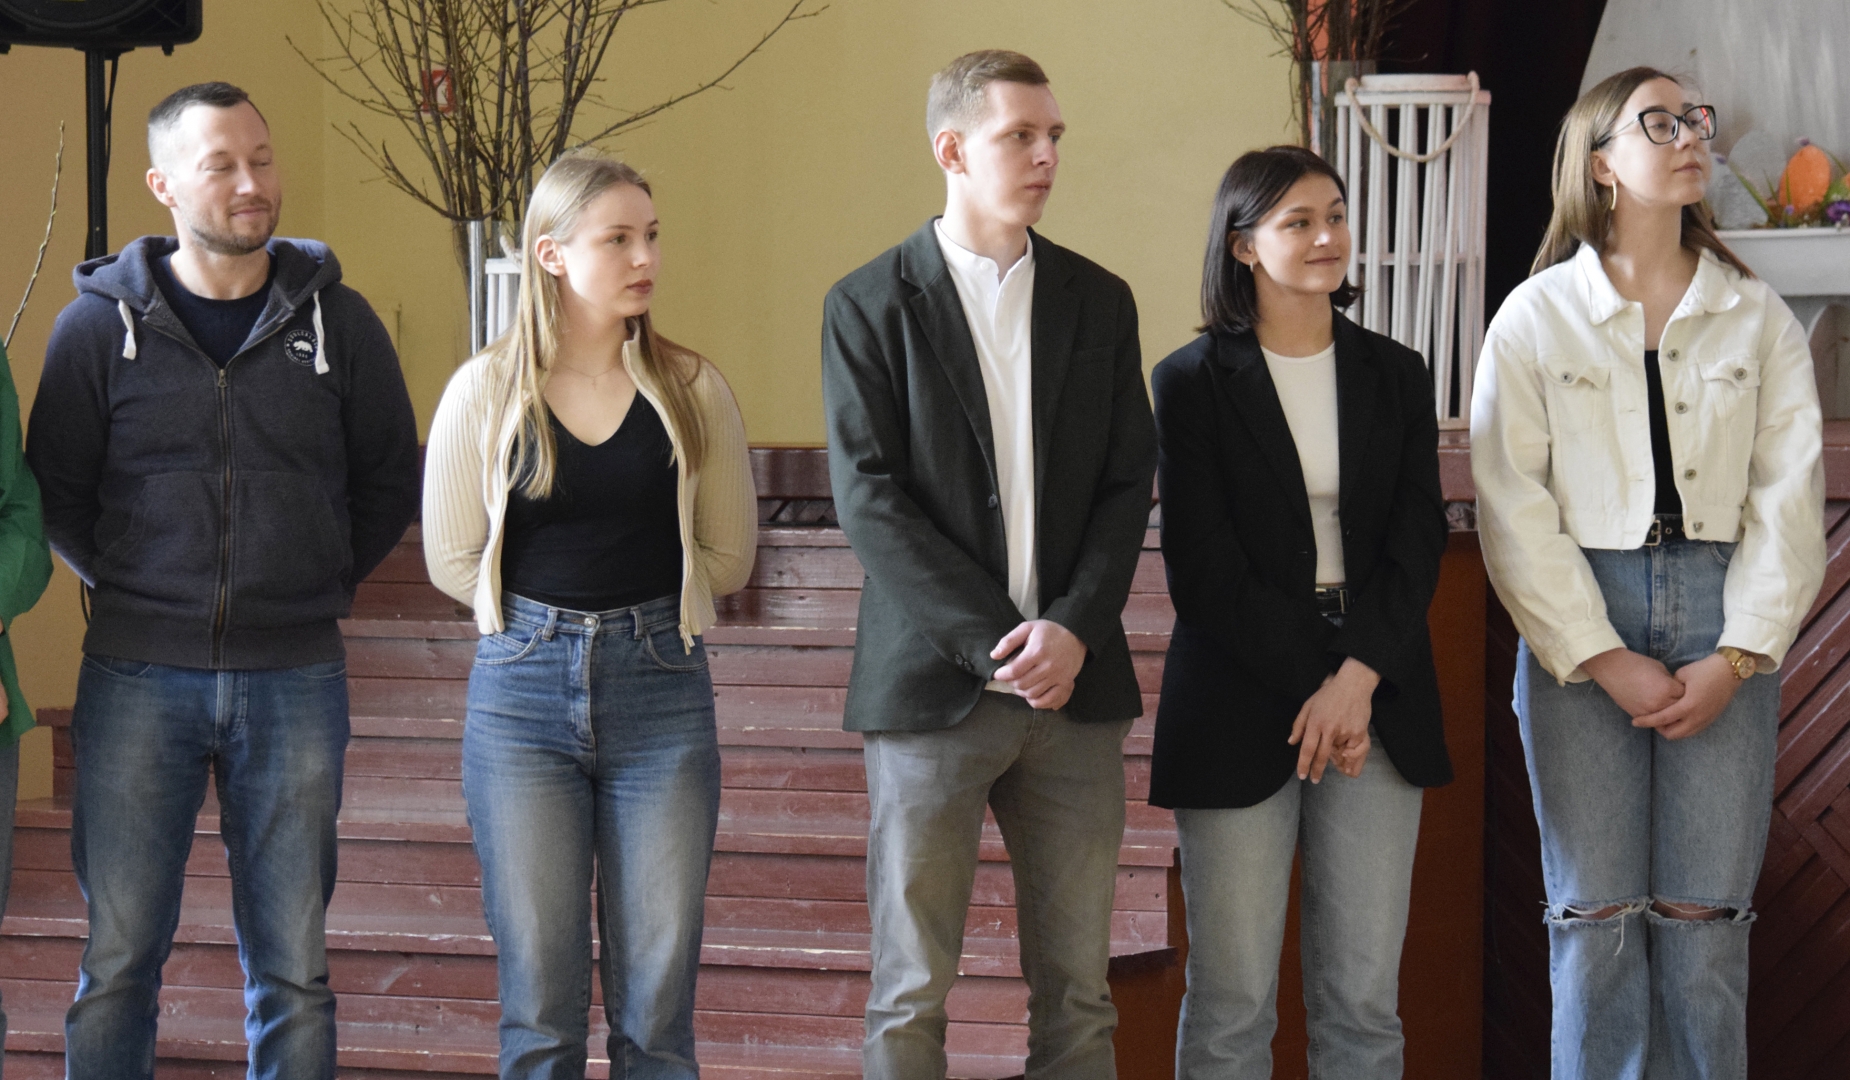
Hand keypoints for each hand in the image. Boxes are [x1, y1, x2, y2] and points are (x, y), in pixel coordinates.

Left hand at [991, 619, 1087, 709]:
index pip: (1014, 671)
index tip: (998, 674)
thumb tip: (994, 655)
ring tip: (1020, 683)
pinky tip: (1031, 695)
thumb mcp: (1027, 628)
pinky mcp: (1065, 683)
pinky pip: (1048, 700)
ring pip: (1032, 693)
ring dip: (1021, 691)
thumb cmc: (1049, 631)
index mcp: (1037, 651)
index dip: (1002, 675)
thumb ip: (1009, 640)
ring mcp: (1058, 676)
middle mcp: (1048, 666)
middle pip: (1022, 684)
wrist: (1076, 635)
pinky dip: (1036, 701)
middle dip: (1011, 682)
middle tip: (1010, 677)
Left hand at [1288, 658, 1378, 782]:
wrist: (1353, 684)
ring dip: (1336, 757)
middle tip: (1314, 780)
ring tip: (1334, 754)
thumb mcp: (1308, 705)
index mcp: (1315, 722)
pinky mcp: (1359, 733)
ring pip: (1338, 753)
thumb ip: (1299, 725)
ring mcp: (1345, 731)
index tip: (1302, 775)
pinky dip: (1348, 752)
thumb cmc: (1328, 694)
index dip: (1303, 764)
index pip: (1307, 748)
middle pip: (1321, 755)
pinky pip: (1352, 750)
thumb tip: (1292, 742)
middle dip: (1317, 770)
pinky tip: (1345, 748)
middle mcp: (1330, 728)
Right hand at [1581, 648, 1684, 717]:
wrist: (1612, 669)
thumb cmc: (1637, 664)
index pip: (1686, 695)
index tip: (1683, 688)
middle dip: (1680, 704)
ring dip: (1669, 714)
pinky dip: (1657, 718)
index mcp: (1667, 689)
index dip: (1686, 691)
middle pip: (1679, 709)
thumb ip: (1671, 681)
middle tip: (1679, 699)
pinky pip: (1654, 722)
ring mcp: (1648, 711)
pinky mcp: (1638, 715)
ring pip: (1667, 719)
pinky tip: (1658, 712)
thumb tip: (1676, 690)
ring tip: (1670, 709)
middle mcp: (1660, 703)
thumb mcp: (1660, 669)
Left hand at [1631, 653, 1744, 739]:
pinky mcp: (1712, 719)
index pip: (1662, 719)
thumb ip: (1669, 689)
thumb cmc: (1704, 670)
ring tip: (1662, 720)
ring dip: (1672, 730)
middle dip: (1659, 729)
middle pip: (1673, 734)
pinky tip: (1677, 719)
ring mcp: (1706, 720)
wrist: (1730, 671)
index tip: (1634, 722)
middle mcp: (1698, 717)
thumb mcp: (1681, 675)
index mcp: (1688, 705)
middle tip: (1650, 720)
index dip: (1647, 721)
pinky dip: (1683, 728)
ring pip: (1684, 734)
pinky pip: (1694, 731)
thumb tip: (1660, 697)